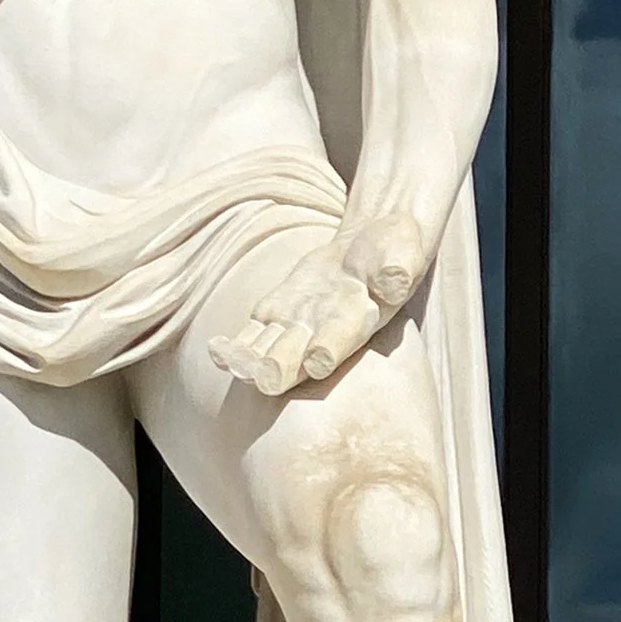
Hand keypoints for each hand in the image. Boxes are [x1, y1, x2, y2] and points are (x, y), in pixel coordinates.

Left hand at [212, 210, 425, 394]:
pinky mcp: (278, 315)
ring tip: (231, 362)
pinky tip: (217, 350)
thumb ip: (398, 267)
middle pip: (300, 358)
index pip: (342, 339)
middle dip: (282, 367)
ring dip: (252, 362)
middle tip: (262, 375)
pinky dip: (236, 347)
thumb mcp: (404, 249)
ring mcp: (298, 326)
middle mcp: (325, 332)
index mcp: (359, 318)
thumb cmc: (394, 247)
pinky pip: (253, 337)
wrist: (372, 245)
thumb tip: (393, 280)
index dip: (329, 348)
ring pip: (269, 352)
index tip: (319, 358)